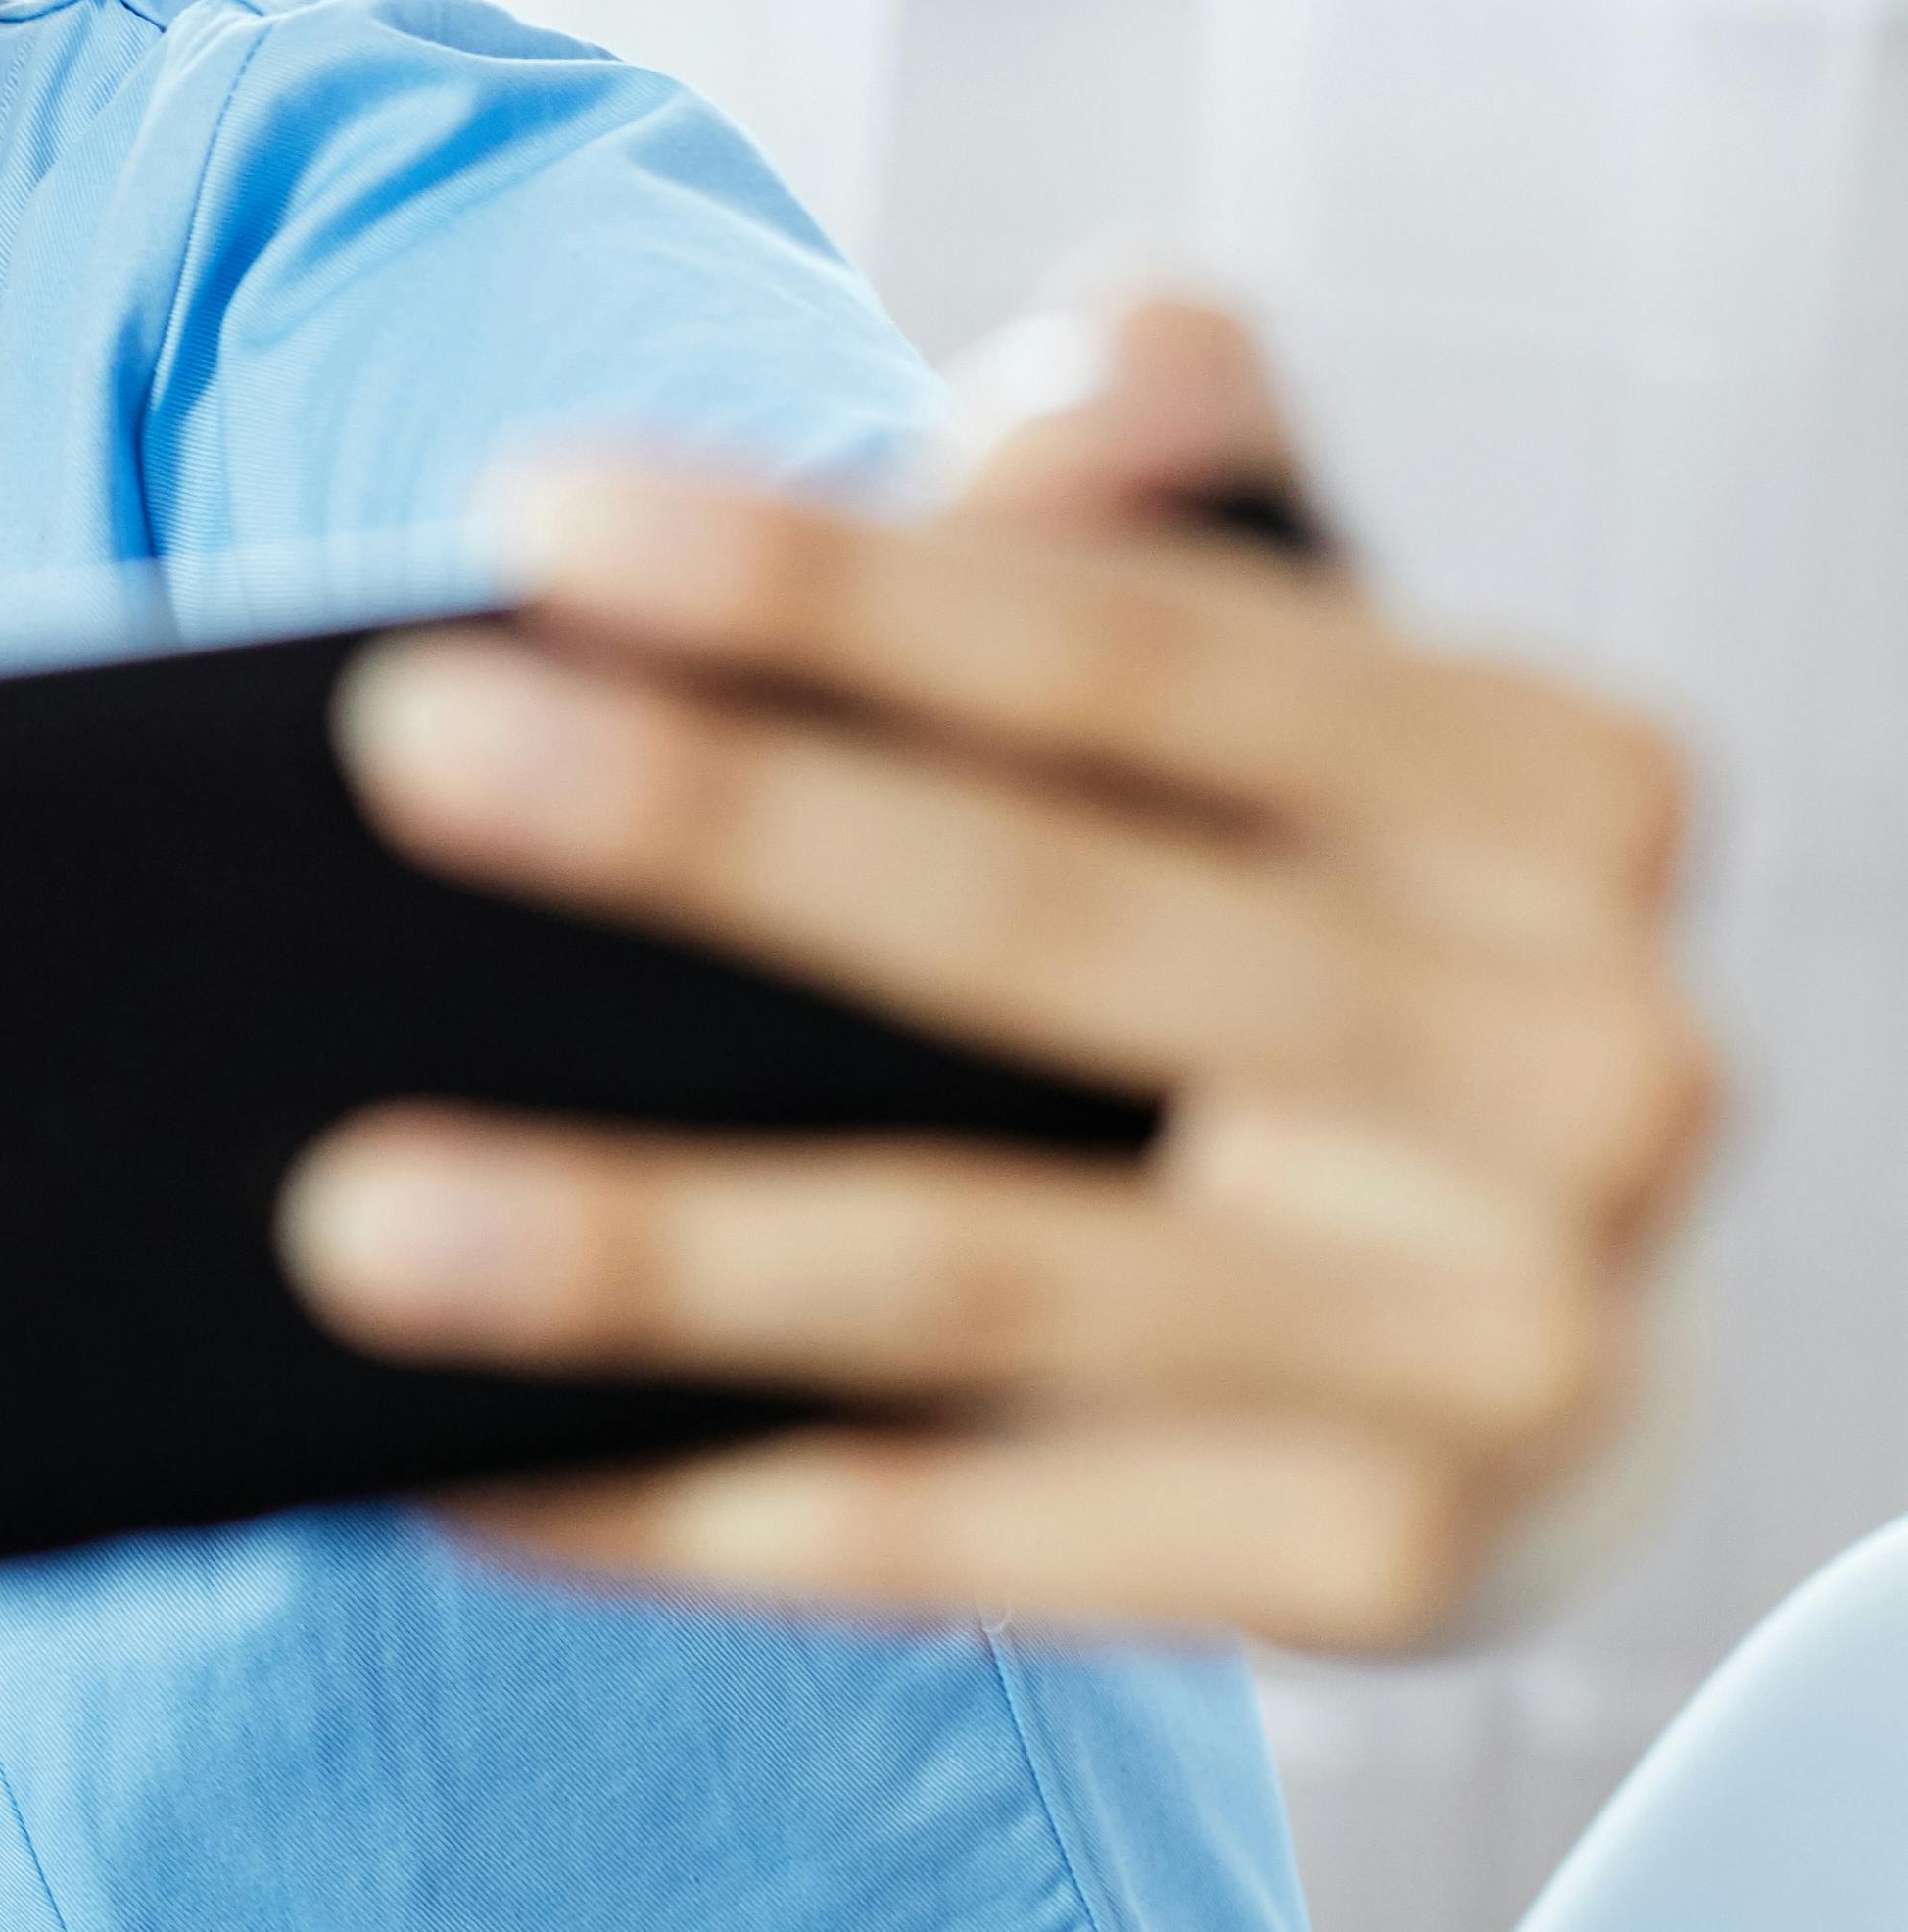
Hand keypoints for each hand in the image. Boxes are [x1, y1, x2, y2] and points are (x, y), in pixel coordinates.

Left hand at [284, 291, 1716, 1649]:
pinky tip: (446, 1464)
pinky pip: (947, 1537)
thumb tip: (1111, 355)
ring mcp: (1500, 1349)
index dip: (833, 575)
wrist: (1550, 1342)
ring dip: (635, 1245)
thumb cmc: (1324, 953)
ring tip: (345, 1205)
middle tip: (402, 742)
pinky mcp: (1385, 1576)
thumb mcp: (1296, 722)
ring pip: (970, 1276)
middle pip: (1044, 926)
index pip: (1140, 649)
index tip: (527, 512)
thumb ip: (1176, 516)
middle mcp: (1585, 1070)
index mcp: (1560, 800)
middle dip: (708, 826)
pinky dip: (676, 1502)